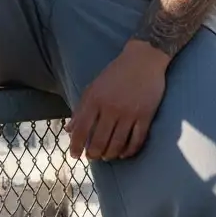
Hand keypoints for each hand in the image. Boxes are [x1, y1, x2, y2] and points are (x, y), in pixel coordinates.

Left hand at [66, 40, 169, 161]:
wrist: (144, 59)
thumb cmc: (116, 73)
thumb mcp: (93, 87)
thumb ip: (81, 109)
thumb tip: (69, 130)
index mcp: (95, 100)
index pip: (82, 129)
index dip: (76, 146)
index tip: (75, 156)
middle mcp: (111, 108)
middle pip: (99, 141)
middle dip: (94, 154)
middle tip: (93, 157)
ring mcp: (129, 113)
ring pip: (117, 144)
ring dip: (110, 155)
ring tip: (106, 156)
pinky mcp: (145, 116)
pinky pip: (137, 141)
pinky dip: (129, 151)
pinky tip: (123, 154)